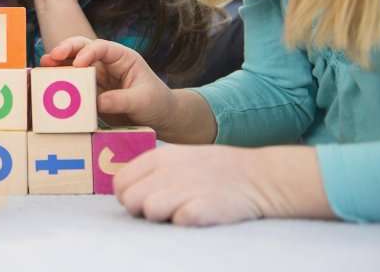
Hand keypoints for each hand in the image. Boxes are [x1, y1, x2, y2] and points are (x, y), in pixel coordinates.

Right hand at [40, 36, 174, 130]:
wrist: (160, 119)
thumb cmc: (157, 103)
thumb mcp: (142, 101)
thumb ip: (120, 100)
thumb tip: (95, 102)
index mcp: (122, 58)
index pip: (102, 47)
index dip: (88, 52)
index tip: (78, 64)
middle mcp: (106, 63)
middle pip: (83, 47)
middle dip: (66, 49)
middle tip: (51, 56)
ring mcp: (96, 76)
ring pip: (73, 62)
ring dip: (58, 63)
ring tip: (43, 66)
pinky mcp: (89, 91)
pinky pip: (72, 83)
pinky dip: (59, 80)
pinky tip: (46, 82)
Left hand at [114, 144, 271, 225]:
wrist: (258, 177)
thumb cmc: (213, 169)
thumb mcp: (177, 158)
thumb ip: (149, 171)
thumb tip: (124, 190)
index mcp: (159, 157)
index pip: (121, 182)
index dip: (127, 194)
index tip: (141, 199)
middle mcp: (168, 171)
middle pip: (130, 199)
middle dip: (140, 209)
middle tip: (161, 208)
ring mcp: (186, 189)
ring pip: (149, 211)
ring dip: (161, 217)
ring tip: (179, 210)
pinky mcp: (203, 208)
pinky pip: (178, 221)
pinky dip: (185, 222)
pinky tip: (197, 213)